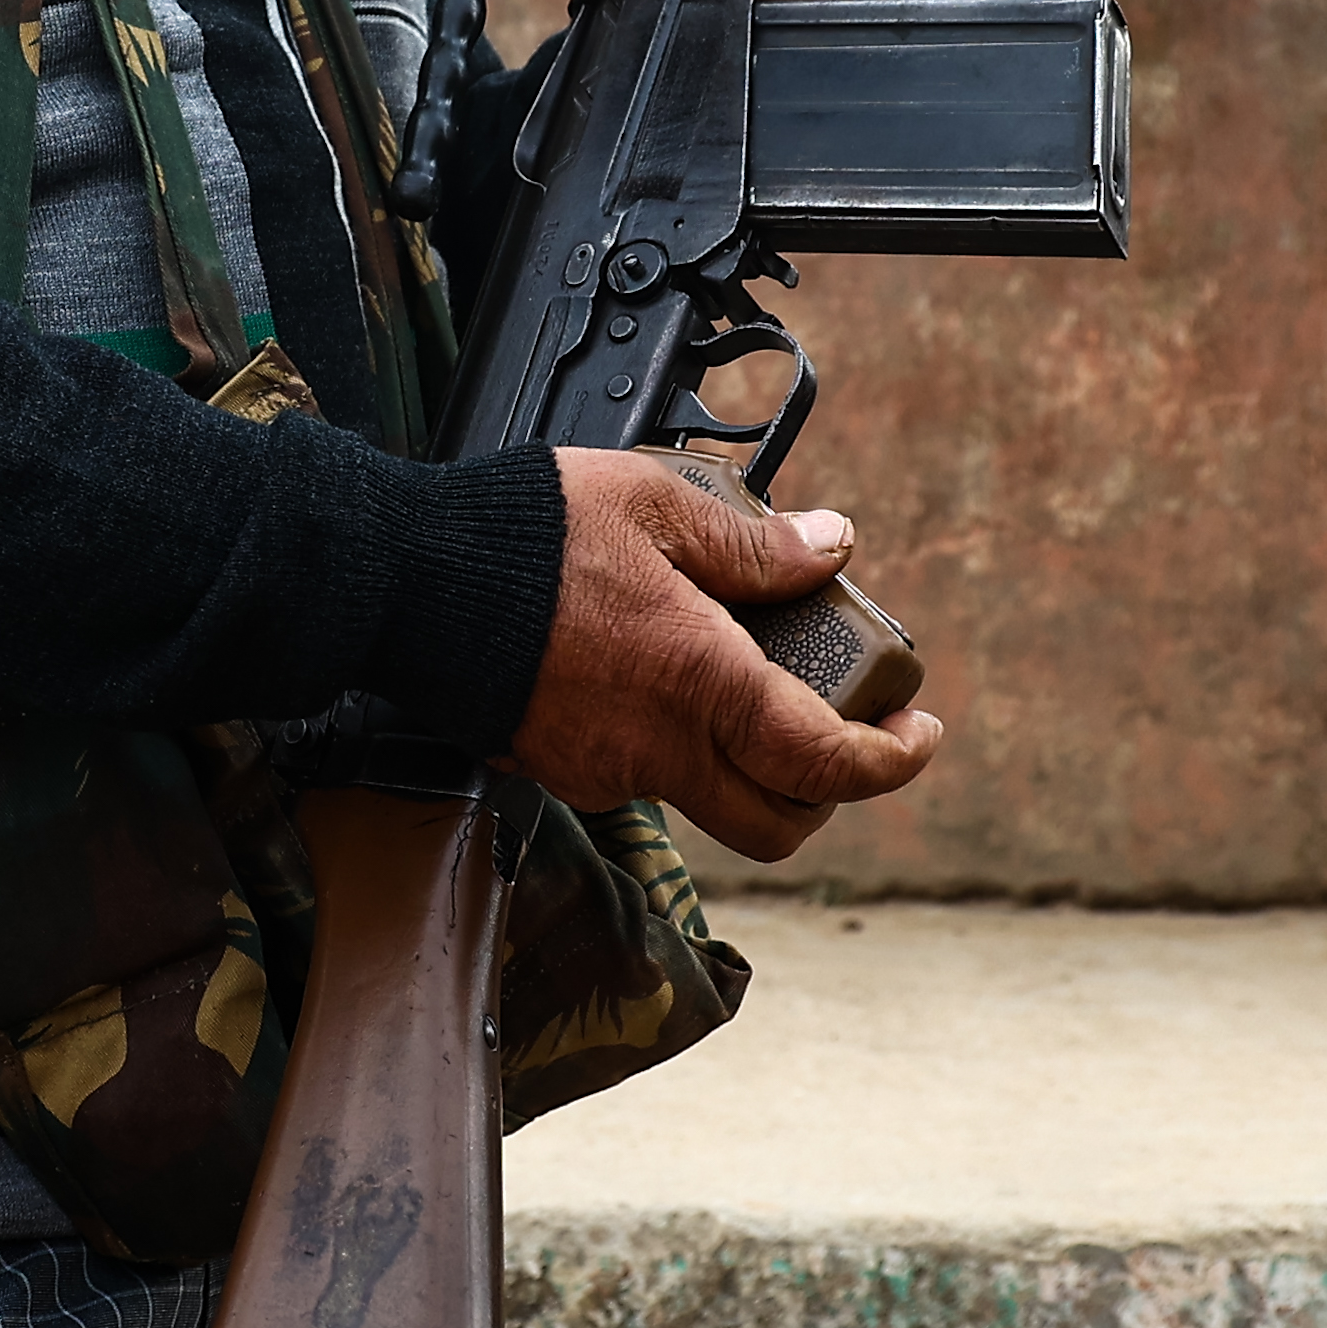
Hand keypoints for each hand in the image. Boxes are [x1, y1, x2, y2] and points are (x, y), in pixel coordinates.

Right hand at [500, 451, 943, 861]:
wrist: (408, 582)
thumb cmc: (527, 537)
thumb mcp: (656, 504)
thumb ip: (753, 541)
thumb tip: (830, 546)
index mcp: (706, 683)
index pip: (829, 763)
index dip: (893, 762)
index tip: (918, 735)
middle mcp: (662, 750)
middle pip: (778, 823)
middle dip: (828, 794)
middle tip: (843, 735)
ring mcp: (606, 771)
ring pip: (706, 798)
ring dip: (742, 761)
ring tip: (733, 677)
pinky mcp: (560, 770)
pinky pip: (637, 775)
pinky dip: (668, 743)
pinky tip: (648, 676)